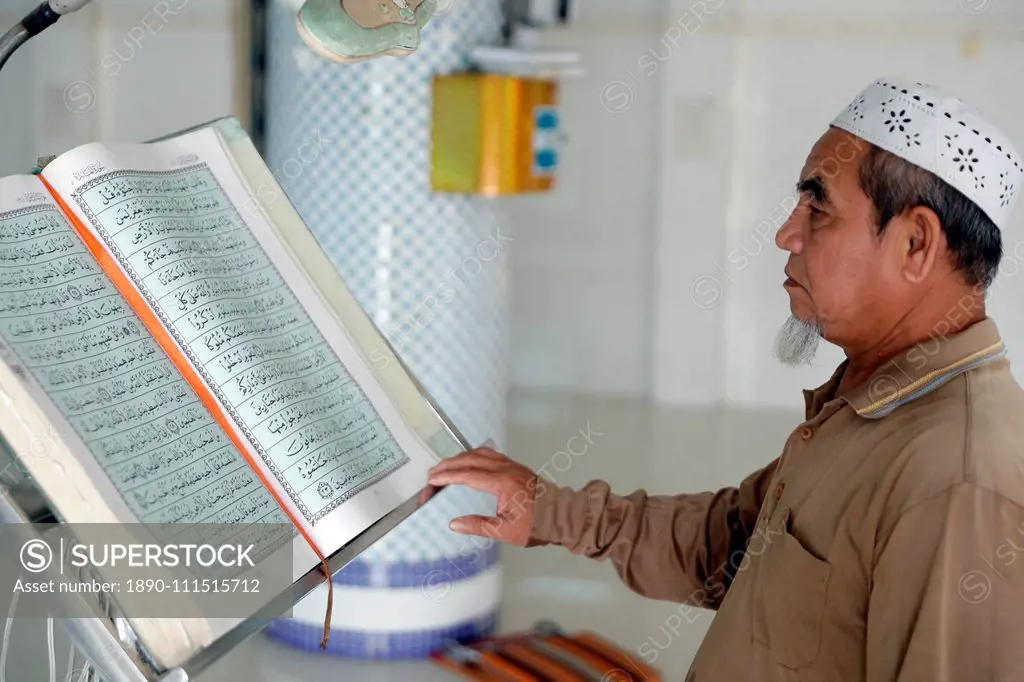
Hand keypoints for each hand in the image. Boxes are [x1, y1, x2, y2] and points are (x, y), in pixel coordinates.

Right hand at [424, 447, 546, 546]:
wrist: (562, 516)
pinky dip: (474, 456)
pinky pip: (491, 454)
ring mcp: (512, 465)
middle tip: (432, 474)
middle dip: (449, 465)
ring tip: (446, 467)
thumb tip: (454, 524)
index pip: (467, 475)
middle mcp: (505, 469)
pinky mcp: (516, 467)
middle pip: (470, 460)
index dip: (447, 477)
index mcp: (502, 483)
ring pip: (480, 453)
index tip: (432, 480)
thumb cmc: (536, 525)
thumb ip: (478, 526)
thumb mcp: (505, 531)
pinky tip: (469, 462)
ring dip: (461, 458)